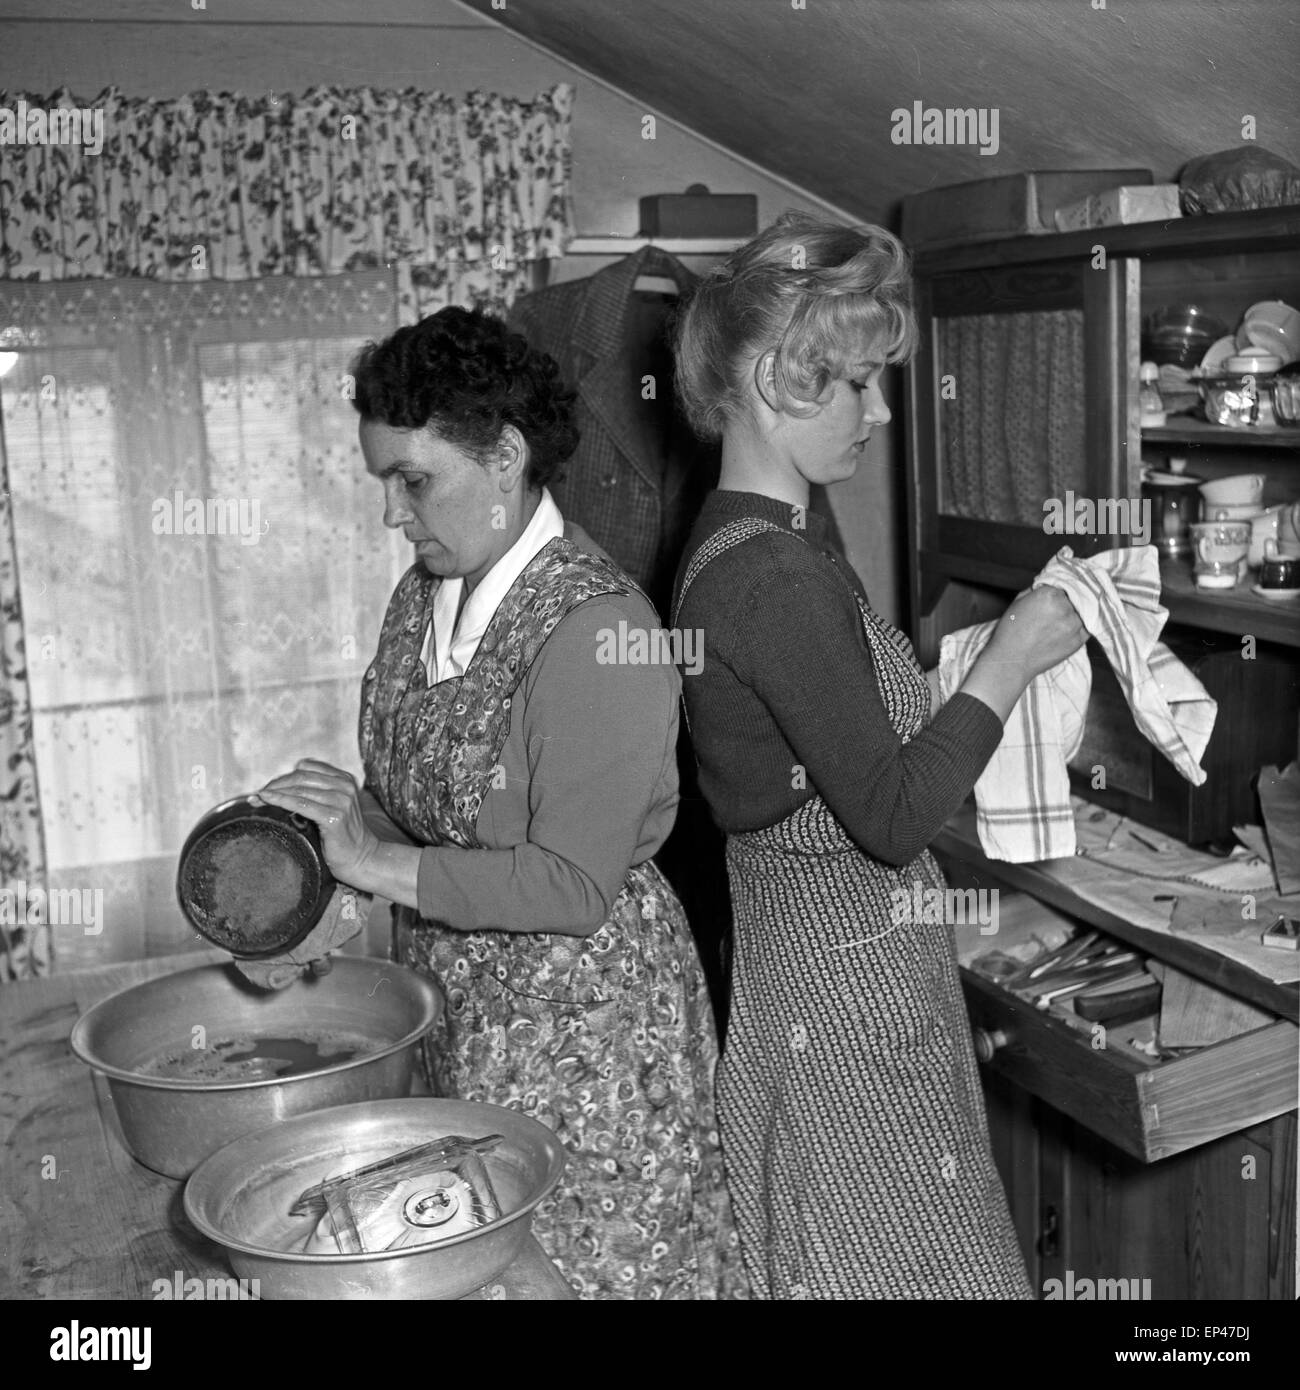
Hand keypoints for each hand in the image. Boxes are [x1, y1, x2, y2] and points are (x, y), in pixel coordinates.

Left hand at [254, 759, 378, 887]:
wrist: (362, 859)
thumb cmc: (341, 837)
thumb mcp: (333, 807)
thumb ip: (315, 794)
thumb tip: (279, 788)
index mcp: (344, 779)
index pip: (306, 768)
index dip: (284, 777)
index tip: (267, 789)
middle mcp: (344, 786)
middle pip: (300, 777)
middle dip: (274, 785)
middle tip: (255, 796)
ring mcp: (341, 801)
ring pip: (298, 789)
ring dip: (273, 793)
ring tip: (255, 800)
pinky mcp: (334, 817)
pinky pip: (301, 804)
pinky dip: (280, 800)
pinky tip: (266, 800)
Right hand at [988, 585, 1087, 681]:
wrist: (1011, 660)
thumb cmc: (1010, 631)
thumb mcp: (1018, 601)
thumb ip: (1037, 590)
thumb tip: (1049, 584)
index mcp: (1049, 594)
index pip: (1064, 585)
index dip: (1059, 592)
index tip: (1056, 598)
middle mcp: (1064, 607)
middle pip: (1074, 598)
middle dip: (1067, 603)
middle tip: (1056, 612)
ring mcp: (1074, 624)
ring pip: (1082, 612)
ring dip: (1074, 615)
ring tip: (1059, 623)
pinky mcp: (1079, 640)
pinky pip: (1087, 627)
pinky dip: (1080, 627)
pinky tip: (1067, 630)